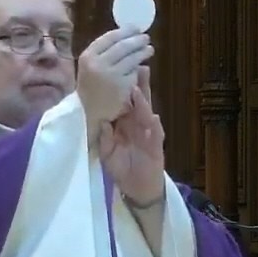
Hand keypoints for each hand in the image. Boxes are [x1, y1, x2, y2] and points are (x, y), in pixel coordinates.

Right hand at [76, 28, 152, 126]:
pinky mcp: (122, 86)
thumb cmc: (90, 88)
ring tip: (149, 49)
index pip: (110, 37)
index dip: (125, 31)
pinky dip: (138, 70)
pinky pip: (134, 73)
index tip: (135, 28)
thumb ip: (104, 53)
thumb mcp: (90, 67)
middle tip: (145, 37)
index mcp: (88, 56)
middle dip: (137, 40)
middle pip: (123, 46)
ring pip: (131, 58)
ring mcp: (110, 75)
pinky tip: (142, 67)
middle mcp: (98, 64)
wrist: (87, 113)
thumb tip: (127, 36)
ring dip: (143, 52)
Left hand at [101, 66, 164, 203]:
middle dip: (139, 85)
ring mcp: (148, 135)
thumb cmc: (122, 169)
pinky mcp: (156, 147)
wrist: (137, 189)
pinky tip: (153, 117)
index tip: (119, 72)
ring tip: (138, 88)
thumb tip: (102, 122)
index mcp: (126, 124)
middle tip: (137, 67)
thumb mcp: (108, 153)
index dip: (124, 88)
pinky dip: (154, 127)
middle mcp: (139, 125)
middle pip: (140, 102)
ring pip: (147, 115)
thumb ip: (105, 139)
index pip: (126, 102)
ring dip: (144, 102)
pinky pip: (155, 136)